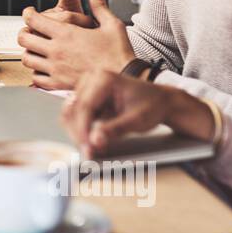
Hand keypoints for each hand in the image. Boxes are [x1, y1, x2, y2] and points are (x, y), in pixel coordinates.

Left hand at [18, 0, 135, 89]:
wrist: (123, 79)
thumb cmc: (119, 54)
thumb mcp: (112, 25)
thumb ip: (99, 7)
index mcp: (66, 34)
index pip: (34, 20)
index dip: (28, 13)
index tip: (29, 12)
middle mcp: (56, 50)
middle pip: (24, 39)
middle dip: (23, 32)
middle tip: (27, 30)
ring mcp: (55, 68)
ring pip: (27, 59)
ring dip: (28, 52)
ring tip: (34, 49)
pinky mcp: (58, 84)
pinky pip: (36, 78)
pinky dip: (36, 72)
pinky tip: (43, 68)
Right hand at [61, 70, 214, 158]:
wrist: (161, 102)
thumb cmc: (152, 106)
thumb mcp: (137, 120)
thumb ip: (115, 130)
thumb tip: (95, 141)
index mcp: (104, 78)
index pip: (84, 106)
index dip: (82, 130)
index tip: (87, 149)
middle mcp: (91, 79)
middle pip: (73, 110)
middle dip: (79, 134)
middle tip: (88, 154)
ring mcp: (87, 88)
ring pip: (70, 114)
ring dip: (77, 133)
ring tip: (90, 149)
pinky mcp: (87, 98)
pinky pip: (75, 116)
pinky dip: (81, 130)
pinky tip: (91, 141)